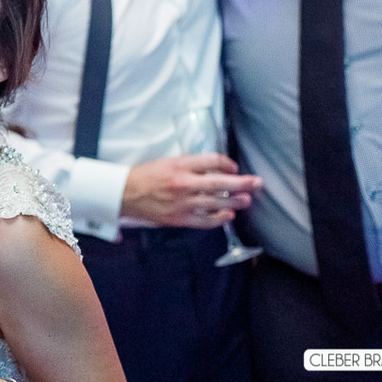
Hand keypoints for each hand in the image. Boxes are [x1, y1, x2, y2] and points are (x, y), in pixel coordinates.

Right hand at [121, 153, 261, 228]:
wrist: (125, 194)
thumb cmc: (145, 176)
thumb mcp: (167, 161)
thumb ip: (189, 163)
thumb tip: (210, 165)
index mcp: (180, 165)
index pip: (212, 161)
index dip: (227, 163)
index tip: (234, 167)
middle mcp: (184, 183)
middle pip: (220, 183)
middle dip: (242, 183)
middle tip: (257, 182)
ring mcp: (183, 203)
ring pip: (216, 203)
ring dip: (235, 201)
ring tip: (247, 199)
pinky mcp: (180, 218)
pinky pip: (205, 220)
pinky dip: (219, 218)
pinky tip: (228, 215)